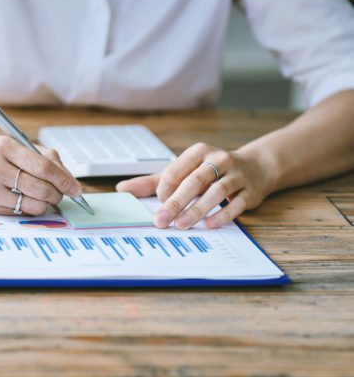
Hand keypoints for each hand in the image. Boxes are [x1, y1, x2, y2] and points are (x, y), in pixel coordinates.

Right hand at [0, 128, 81, 215]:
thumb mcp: (7, 142)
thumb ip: (38, 155)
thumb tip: (65, 176)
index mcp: (4, 146)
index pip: (44, 167)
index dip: (65, 179)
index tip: (76, 187)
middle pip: (41, 188)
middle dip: (58, 194)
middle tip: (60, 193)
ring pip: (32, 204)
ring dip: (45, 204)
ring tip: (44, 197)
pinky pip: (18, 212)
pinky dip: (28, 208)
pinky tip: (25, 200)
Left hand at [116, 142, 275, 228]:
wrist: (255, 168)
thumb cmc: (209, 172)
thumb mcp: (182, 171)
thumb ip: (153, 181)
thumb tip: (122, 189)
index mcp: (198, 152)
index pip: (176, 170)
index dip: (165, 189)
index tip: (158, 204)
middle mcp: (218, 160)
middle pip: (194, 181)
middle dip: (176, 202)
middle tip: (161, 221)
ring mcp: (236, 175)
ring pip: (216, 192)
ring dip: (197, 209)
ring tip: (181, 225)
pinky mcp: (249, 191)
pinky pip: (236, 204)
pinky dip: (222, 214)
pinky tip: (209, 224)